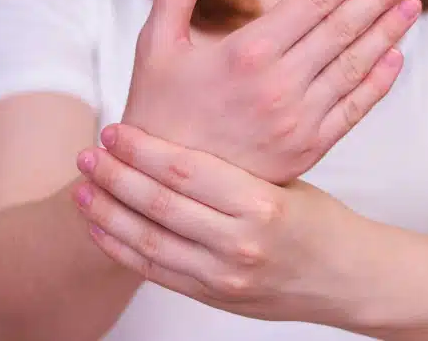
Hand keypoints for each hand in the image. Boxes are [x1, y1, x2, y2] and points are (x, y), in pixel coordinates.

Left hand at [74, 124, 371, 325]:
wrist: (345, 278)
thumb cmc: (320, 221)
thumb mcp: (284, 182)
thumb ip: (229, 172)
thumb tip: (170, 146)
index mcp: (262, 203)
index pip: (184, 171)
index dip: (142, 149)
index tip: (115, 131)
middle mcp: (240, 242)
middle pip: (158, 204)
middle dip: (115, 176)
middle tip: (88, 154)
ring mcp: (224, 276)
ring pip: (148, 241)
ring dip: (107, 213)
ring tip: (82, 188)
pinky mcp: (214, 296)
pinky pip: (156, 272)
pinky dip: (122, 248)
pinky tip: (100, 227)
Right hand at [123, 0, 424, 183]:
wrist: (164, 187)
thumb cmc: (157, 109)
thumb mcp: (156, 46)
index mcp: (246, 52)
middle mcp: (280, 85)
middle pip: (345, 27)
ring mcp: (298, 120)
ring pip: (356, 65)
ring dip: (390, 31)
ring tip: (413, 3)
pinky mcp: (308, 149)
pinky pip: (354, 110)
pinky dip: (378, 81)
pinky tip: (397, 56)